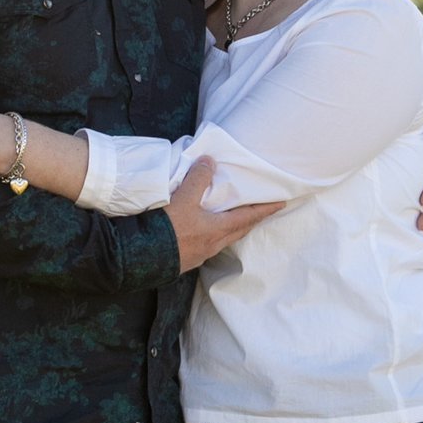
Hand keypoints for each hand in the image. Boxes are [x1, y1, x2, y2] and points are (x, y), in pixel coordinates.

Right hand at [164, 156, 283, 274]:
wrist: (141, 258)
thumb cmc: (166, 229)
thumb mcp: (183, 199)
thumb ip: (198, 179)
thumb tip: (210, 161)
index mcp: (218, 229)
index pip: (249, 217)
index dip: (265, 209)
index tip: (282, 204)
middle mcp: (213, 244)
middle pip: (239, 230)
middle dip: (251, 220)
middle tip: (260, 211)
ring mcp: (199, 255)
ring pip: (223, 239)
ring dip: (231, 228)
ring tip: (231, 219)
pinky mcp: (185, 260)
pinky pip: (206, 245)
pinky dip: (212, 235)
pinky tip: (203, 232)